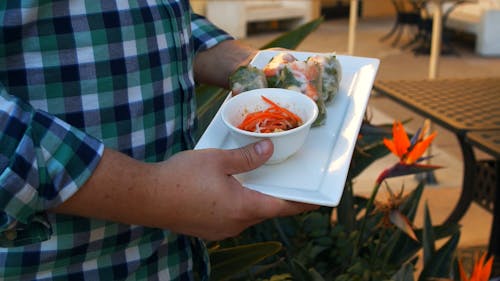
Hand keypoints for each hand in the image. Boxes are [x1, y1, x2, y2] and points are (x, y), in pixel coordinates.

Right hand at [53, 140, 317, 240]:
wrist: (146, 197)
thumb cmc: (182, 177)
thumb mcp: (218, 160)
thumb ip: (246, 156)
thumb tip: (268, 149)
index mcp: (244, 207)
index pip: (283, 207)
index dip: (302, 202)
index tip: (318, 199)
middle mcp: (235, 224)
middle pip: (265, 211)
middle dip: (275, 197)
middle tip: (282, 180)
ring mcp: (220, 230)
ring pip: (246, 214)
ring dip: (253, 199)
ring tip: (255, 180)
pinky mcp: (206, 230)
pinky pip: (230, 217)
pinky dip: (237, 204)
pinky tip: (229, 189)